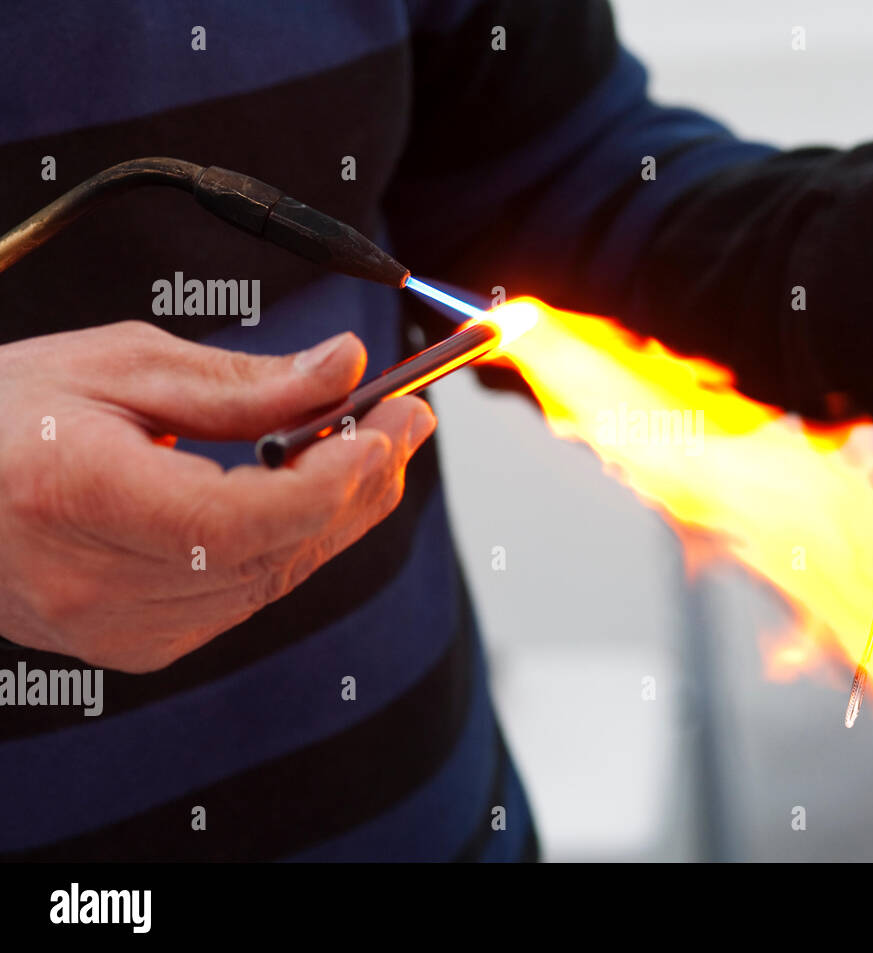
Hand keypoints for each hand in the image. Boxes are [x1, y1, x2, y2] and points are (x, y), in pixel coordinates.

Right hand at [0, 321, 435, 671]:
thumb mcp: (119, 365)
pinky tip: (315, 494)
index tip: (395, 423)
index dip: (335, 478)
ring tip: (375, 446)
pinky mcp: (134, 644)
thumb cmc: (5, 413)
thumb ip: (242, 381)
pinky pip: (246, 598)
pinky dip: (293, 545)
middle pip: (274, 552)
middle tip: (409, 422)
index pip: (242, 517)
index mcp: (76, 496)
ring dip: (339, 514)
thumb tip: (347, 365)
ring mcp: (114, 628)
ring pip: (272, 580)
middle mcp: (95, 583)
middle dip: (360, 485)